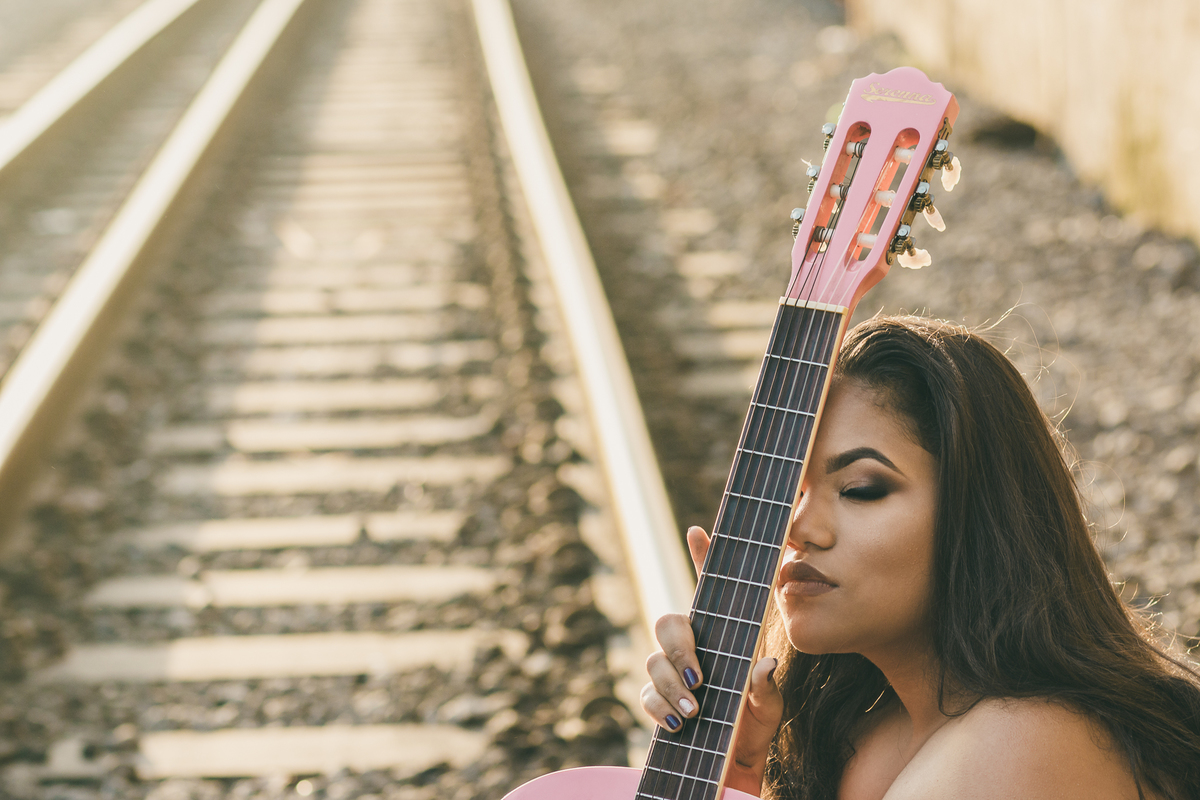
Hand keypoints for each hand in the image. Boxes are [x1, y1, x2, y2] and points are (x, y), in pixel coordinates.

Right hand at [640, 526, 783, 795]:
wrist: (729, 771)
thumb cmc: (753, 731)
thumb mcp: (768, 710)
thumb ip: (766, 690)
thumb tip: (767, 664)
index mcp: (720, 639)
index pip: (709, 592)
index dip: (701, 559)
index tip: (698, 531)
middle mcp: (691, 650)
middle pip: (668, 622)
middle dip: (680, 645)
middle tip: (700, 674)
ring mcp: (670, 675)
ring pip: (654, 660)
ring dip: (673, 684)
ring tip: (695, 709)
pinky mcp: (657, 704)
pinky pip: (646, 696)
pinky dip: (661, 708)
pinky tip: (679, 722)